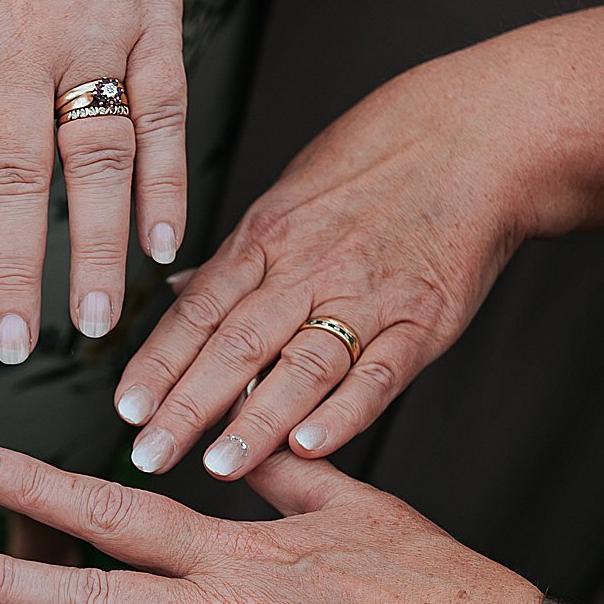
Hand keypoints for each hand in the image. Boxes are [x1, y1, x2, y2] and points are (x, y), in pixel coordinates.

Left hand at [0, 0, 194, 356]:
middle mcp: (18, 41)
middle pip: (12, 174)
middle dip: (11, 269)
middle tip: (14, 343)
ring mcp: (94, 32)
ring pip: (95, 158)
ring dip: (95, 250)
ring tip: (95, 320)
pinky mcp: (159, 21)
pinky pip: (166, 117)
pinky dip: (169, 186)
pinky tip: (164, 246)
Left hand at [112, 65, 537, 477]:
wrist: (476, 137)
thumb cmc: (379, 163)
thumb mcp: (290, 195)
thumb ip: (237, 259)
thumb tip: (181, 294)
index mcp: (267, 240)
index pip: (199, 311)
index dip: (160, 362)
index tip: (126, 409)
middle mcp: (310, 269)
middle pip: (237, 344)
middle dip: (188, 405)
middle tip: (151, 454)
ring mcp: (368, 296)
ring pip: (302, 364)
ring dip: (257, 420)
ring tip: (220, 466)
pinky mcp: (424, 320)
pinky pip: (378, 372)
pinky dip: (344, 410)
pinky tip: (311, 446)